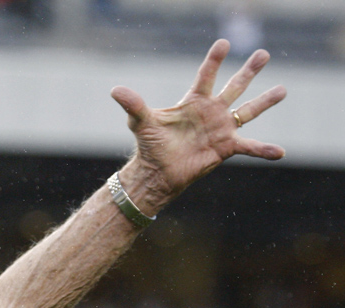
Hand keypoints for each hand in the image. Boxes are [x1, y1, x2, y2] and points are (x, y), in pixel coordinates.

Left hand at [112, 39, 285, 202]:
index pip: (205, 76)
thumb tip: (116, 90)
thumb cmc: (150, 146)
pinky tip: (280, 152)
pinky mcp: (226, 148)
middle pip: (234, 87)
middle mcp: (211, 112)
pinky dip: (264, 149)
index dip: (213, 60)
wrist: (157, 172)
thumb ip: (134, 105)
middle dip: (248, 71)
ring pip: (248, 111)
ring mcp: (221, 128)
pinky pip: (249, 147)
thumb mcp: (141, 123)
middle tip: (263, 54)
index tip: (223, 43)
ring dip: (266, 101)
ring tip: (283, 89)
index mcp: (193, 102)